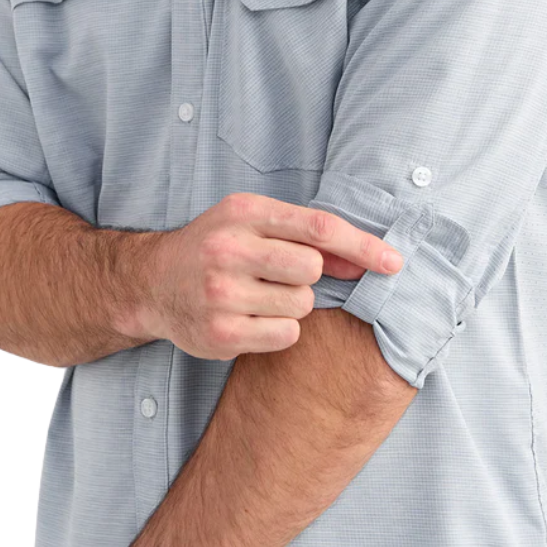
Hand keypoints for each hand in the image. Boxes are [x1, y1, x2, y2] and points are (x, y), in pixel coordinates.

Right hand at [139, 192, 402, 360]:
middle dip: (310, 275)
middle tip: (282, 274)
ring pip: (301, 305)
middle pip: (311, 268)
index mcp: (243, 211)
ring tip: (260, 295)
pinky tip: (251, 317)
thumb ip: (305, 238)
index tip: (394, 261)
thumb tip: (365, 259)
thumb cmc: (215, 246)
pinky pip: (285, 335)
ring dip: (293, 304)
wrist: (153, 282)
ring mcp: (221, 293)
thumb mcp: (252, 224)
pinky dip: (279, 329)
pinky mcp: (220, 334)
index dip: (362, 244)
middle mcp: (229, 249)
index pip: (317, 226)